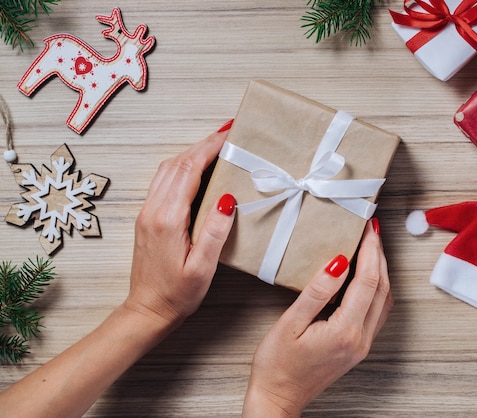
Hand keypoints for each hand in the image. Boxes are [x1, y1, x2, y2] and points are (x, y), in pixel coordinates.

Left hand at [125, 122, 236, 327]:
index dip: (210, 148)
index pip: (190, 170)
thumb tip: (227, 198)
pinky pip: (163, 181)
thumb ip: (214, 231)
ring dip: (191, 153)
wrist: (148, 310)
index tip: (228, 134)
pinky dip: (181, 166)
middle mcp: (154, 210)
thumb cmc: (178, 294)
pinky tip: (195, 168)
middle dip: (203, 144)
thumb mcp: (202, 267)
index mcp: (168, 219)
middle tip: (227, 134)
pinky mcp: (147, 217)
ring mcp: (147, 212)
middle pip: (178, 163)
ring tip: (215, 146)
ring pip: (168, 169)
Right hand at [243, 219, 392, 416]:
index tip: (368, 227)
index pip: (367, 281)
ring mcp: (362, 344)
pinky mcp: (358, 346)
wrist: (279, 397)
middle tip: (373, 229)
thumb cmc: (277, 365)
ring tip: (372, 246)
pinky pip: (377, 310)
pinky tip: (366, 275)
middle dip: (379, 254)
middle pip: (382, 288)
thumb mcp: (290, 323)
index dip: (370, 250)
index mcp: (345, 331)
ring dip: (381, 270)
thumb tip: (338, 263)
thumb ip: (317, 292)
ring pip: (384, 300)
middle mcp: (360, 339)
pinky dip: (376, 287)